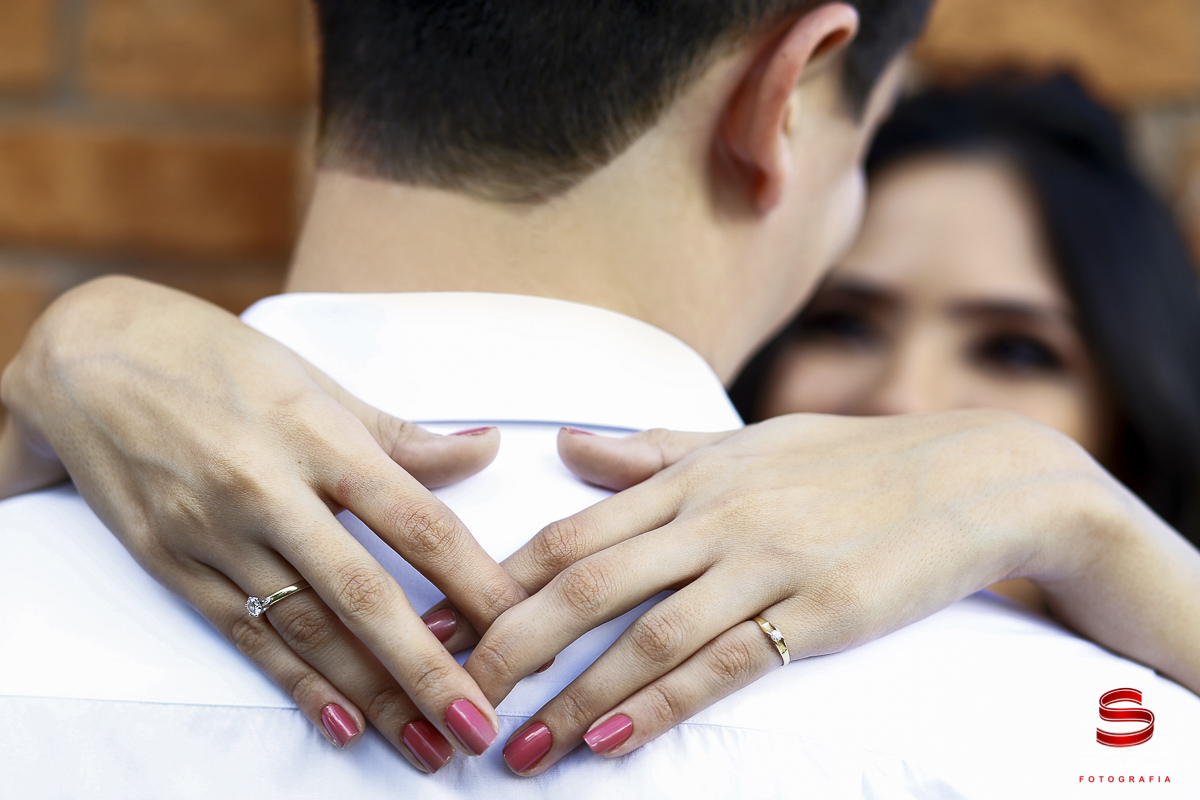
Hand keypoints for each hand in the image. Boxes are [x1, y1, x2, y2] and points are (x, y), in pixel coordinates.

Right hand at [0, 276, 525, 771]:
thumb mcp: (316, 383)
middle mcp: (268, 490)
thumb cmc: (221, 361)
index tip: (519, 626)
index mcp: (318, 436)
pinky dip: (296, 684)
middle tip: (478, 724)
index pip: (414, 519)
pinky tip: (340, 724)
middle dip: (426, 668)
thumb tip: (485, 448)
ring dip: (371, 695)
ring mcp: (215, 533)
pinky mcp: (173, 563)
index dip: (473, 579)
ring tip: (425, 744)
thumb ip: (403, 434)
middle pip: (363, 593)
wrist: (91, 356)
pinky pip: (245, 636)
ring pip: (307, 629)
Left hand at [460, 410, 1108, 773]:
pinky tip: (611, 744)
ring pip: (643, 634)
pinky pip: (721, 666)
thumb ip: (653, 452)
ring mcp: (764, 562)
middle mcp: (714, 516)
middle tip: (455, 695)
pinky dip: (660, 707)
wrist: (972, 478)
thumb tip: (568, 446)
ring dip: (575, 698)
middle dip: (510, 645)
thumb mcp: (747, 443)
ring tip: (521, 748)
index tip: (447, 621)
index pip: (571, 529)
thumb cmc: (852, 462)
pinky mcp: (814, 612)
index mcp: (690, 475)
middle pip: (585, 583)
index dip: (498, 580)